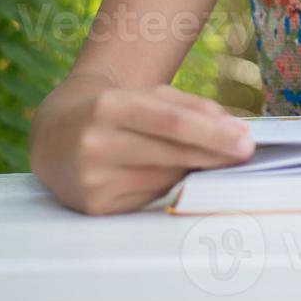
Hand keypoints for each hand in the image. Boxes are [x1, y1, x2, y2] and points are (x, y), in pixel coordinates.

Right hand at [29, 75, 254, 214]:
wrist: (55, 134)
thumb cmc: (112, 109)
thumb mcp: (145, 95)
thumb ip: (190, 107)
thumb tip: (233, 132)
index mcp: (108, 106)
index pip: (172, 123)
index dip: (213, 134)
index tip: (246, 141)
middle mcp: (95, 144)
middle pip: (172, 153)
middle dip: (215, 154)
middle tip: (245, 152)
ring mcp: (92, 179)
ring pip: (165, 178)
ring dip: (195, 170)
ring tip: (208, 158)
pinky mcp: (95, 206)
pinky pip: (150, 196)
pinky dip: (170, 185)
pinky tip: (172, 174)